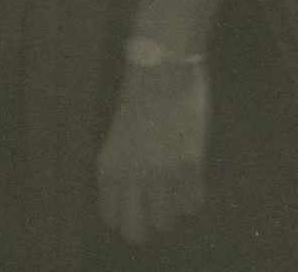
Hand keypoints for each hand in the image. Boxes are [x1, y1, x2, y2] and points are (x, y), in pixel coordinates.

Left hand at [97, 61, 207, 243]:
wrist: (161, 67)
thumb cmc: (138, 96)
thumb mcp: (119, 136)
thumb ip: (124, 168)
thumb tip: (135, 199)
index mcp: (108, 164)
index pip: (112, 218)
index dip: (125, 217)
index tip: (135, 207)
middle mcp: (130, 174)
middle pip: (137, 233)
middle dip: (146, 223)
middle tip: (156, 205)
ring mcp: (160, 172)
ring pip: (167, 222)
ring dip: (171, 207)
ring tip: (173, 183)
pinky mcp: (189, 165)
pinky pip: (193, 206)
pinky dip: (192, 196)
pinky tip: (189, 175)